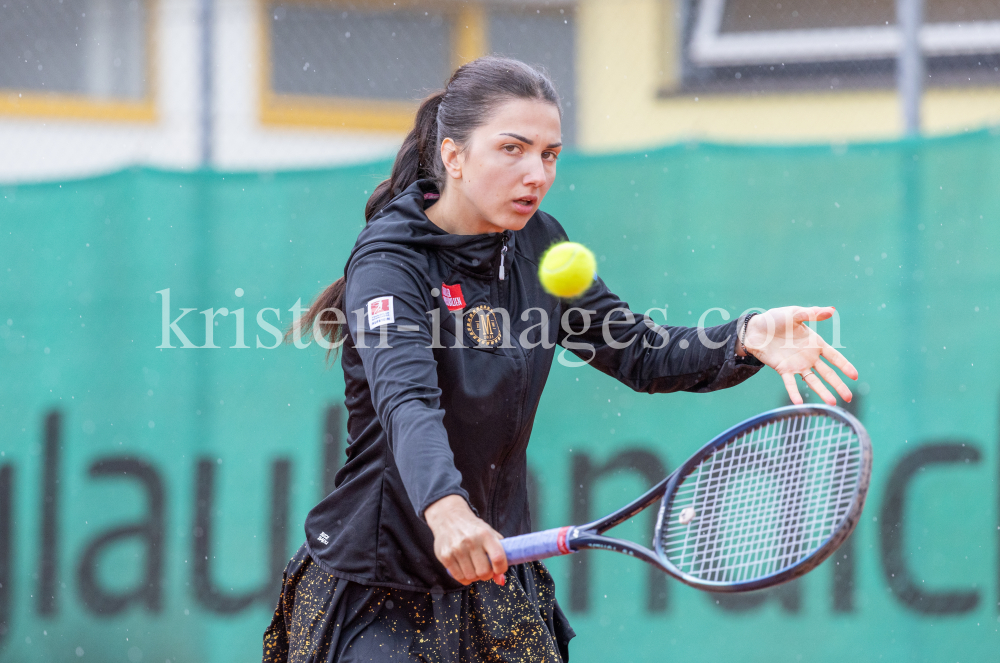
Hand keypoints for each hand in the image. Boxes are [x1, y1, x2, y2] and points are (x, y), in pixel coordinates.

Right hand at [424, 494, 506, 585]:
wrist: (448, 518)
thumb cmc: (473, 528)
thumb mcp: (489, 534)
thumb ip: (499, 555)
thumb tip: (501, 580)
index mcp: (485, 534)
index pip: (498, 558)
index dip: (501, 568)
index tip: (499, 569)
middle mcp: (471, 541)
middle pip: (484, 572)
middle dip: (487, 574)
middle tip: (484, 569)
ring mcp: (457, 549)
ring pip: (471, 577)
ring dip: (475, 576)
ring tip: (473, 567)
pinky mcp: (445, 556)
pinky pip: (459, 577)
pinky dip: (464, 578)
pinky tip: (465, 570)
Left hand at [740, 306, 858, 405]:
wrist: (756, 329)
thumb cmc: (776, 319)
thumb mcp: (795, 314)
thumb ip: (811, 313)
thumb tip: (831, 310)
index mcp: (815, 344)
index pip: (834, 357)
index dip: (845, 366)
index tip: (855, 376)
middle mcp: (809, 357)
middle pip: (827, 373)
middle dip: (838, 385)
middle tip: (848, 397)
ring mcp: (797, 365)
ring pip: (813, 381)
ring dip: (822, 392)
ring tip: (832, 403)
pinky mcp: (783, 369)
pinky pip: (790, 383)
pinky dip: (794, 392)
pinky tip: (799, 402)